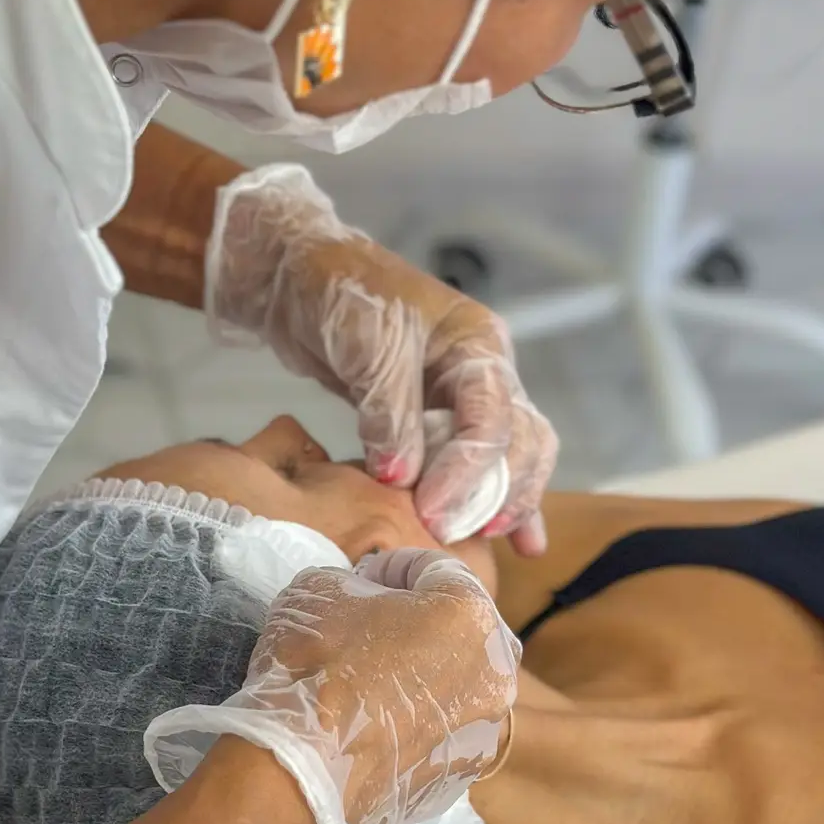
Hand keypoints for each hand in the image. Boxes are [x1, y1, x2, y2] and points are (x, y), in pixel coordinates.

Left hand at [205, 164, 558, 553]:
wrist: (300, 280)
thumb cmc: (340, 296)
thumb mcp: (367, 349)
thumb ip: (390, 414)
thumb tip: (403, 478)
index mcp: (478, 344)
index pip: (492, 419)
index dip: (467, 472)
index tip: (432, 512)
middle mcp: (485, 372)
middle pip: (522, 440)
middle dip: (498, 492)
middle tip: (455, 535)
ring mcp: (467, 397)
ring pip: (512, 455)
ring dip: (509, 500)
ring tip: (498, 543)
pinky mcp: (441, 420)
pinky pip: (480, 463)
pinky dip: (493, 498)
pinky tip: (515, 541)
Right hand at [212, 548, 518, 823]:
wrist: (304, 773)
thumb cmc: (317, 666)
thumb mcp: (319, 590)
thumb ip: (355, 582)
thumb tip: (364, 599)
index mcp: (470, 612)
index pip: (435, 570)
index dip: (393, 567)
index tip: (363, 576)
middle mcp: (495, 670)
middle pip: (459, 628)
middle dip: (419, 620)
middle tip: (371, 626)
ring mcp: (485, 728)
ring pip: (457, 684)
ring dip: (423, 674)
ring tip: (373, 681)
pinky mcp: (463, 774)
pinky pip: (442, 731)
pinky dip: (417, 722)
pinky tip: (376, 726)